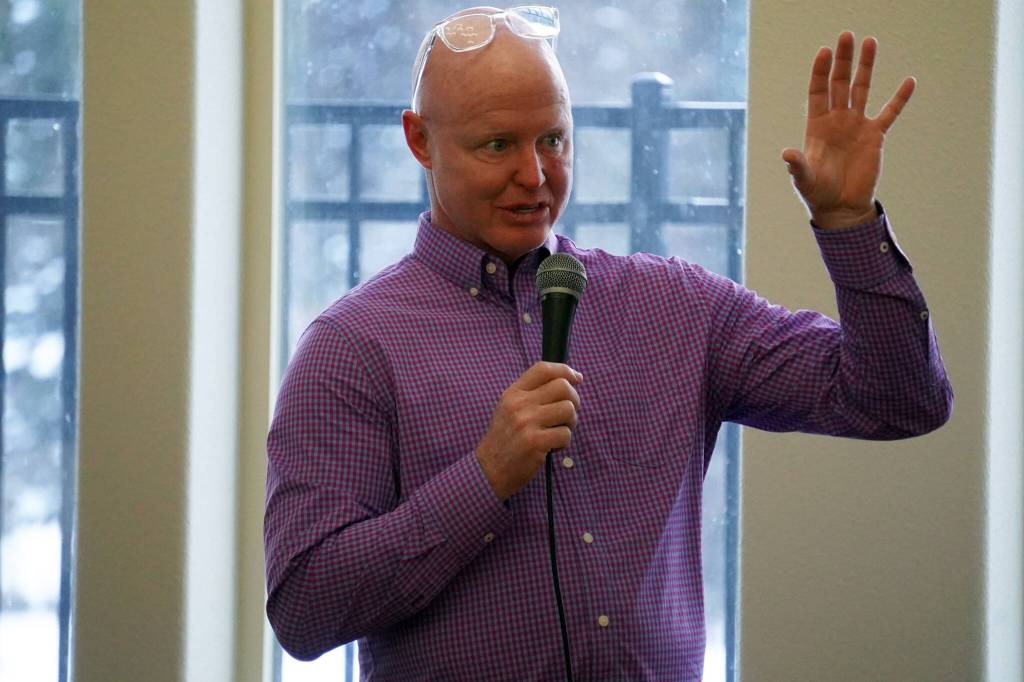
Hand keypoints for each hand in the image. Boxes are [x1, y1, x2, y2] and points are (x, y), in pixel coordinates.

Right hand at [475, 361, 582, 500]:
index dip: (565, 370)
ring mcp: (527, 423)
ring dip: (571, 422)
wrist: (489, 469)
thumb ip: (532, 393)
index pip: (543, 369)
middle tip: (568, 414)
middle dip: (574, 399)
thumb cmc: (505, 439)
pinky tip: (552, 447)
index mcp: (513, 393)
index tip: (577, 379)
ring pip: (568, 409)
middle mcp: (519, 404)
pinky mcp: (535, 443)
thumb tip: (568, 380)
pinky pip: (565, 434)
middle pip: (562, 387)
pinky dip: (564, 442)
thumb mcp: (509, 408)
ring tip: (559, 431)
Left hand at [782, 31, 915, 229]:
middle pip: (839, 84)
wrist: (840, 207)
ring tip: (869, 42)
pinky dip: (899, 98)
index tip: (824, 51)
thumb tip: (787, 153)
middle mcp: (836, 120)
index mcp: (817, 126)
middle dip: (843, 60)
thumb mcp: (804, 179)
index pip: (818, 92)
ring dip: (865, 67)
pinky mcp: (874, 136)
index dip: (820, 72)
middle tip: (846, 36)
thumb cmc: (817, 193)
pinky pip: (889, 113)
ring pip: (862, 89)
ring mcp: (856, 126)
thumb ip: (797, 164)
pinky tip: (909, 81)